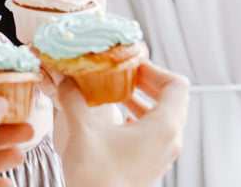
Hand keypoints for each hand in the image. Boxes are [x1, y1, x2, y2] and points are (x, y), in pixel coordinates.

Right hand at [48, 61, 189, 186]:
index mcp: (163, 127)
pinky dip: (140, 118)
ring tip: (117, 92)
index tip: (129, 64)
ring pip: (165, 116)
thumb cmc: (96, 176)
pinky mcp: (152, 164)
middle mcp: (171, 140)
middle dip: (147, 82)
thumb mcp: (82, 129)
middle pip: (173, 98)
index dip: (154, 69)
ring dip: (143, 100)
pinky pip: (156, 132)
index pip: (176, 84)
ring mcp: (163, 154)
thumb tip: (64, 76)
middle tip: (122, 73)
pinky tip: (116, 117)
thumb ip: (74, 97)